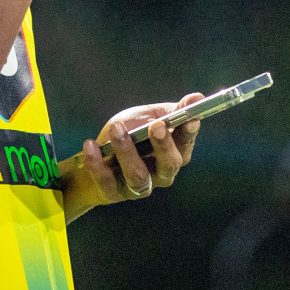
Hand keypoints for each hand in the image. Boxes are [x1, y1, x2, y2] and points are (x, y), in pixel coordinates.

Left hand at [58, 93, 203, 223]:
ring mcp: (137, 186)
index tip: (191, 118)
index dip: (189, 134)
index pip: (185, 145)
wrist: (99, 156)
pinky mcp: (114, 192)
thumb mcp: (149, 118)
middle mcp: (160, 174)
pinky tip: (91, 145)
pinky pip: (106, 180)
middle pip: (168, 165)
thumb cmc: (130, 135)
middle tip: (155, 126)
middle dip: (164, 146)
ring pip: (138, 175)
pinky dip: (97, 163)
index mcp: (173, 154)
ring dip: (127, 151)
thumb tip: (198, 97)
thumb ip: (171, 111)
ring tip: (116, 128)